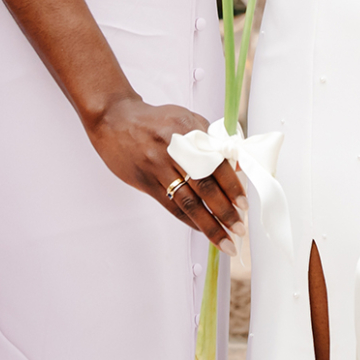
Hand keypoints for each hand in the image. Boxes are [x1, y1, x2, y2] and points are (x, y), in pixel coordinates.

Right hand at [85, 95, 244, 247]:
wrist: (115, 120)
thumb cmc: (156, 120)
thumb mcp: (186, 119)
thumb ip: (210, 141)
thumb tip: (235, 168)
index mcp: (189, 130)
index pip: (216, 163)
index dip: (232, 186)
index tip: (244, 204)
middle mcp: (174, 149)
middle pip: (204, 186)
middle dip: (224, 211)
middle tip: (239, 229)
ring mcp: (157, 167)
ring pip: (187, 201)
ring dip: (208, 224)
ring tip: (224, 240)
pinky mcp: (145, 181)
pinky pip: (170, 205)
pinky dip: (188, 220)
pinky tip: (201, 229)